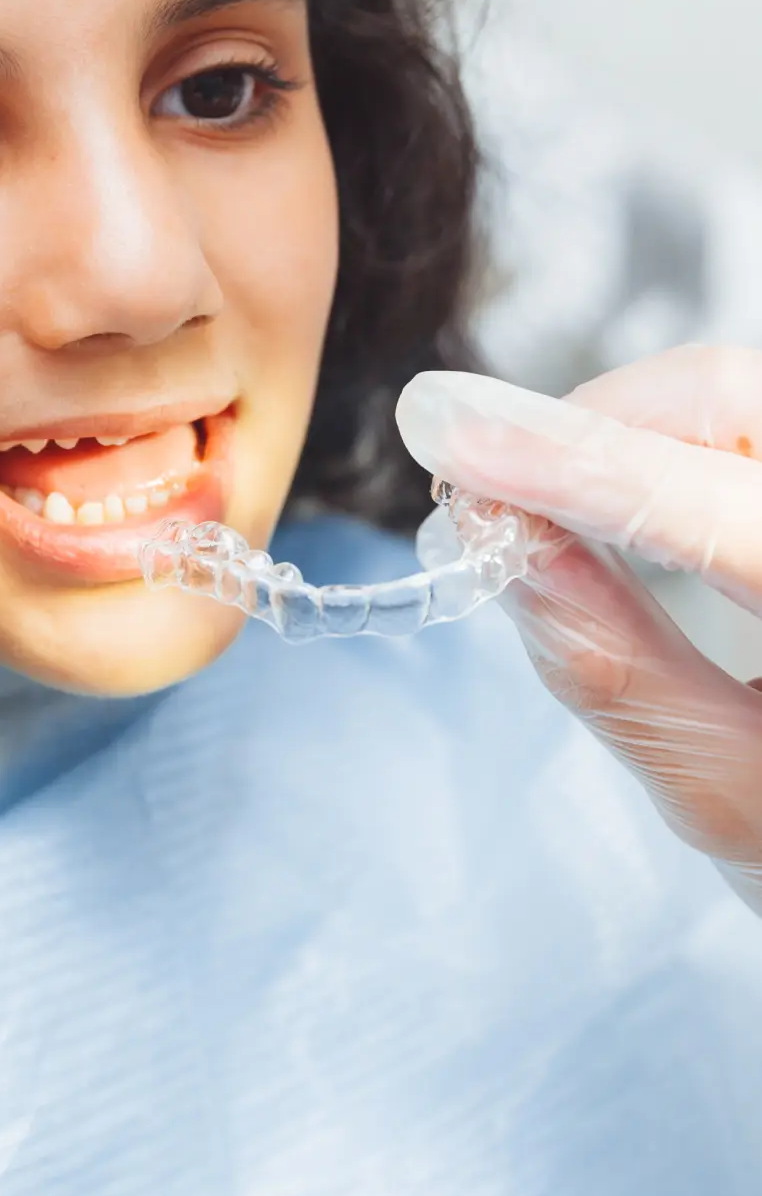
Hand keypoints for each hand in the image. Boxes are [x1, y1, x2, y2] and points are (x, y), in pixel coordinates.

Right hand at [396, 345, 761, 909]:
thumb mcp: (732, 795)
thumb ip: (619, 672)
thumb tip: (509, 554)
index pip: (715, 508)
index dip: (578, 471)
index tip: (463, 454)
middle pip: (721, 402)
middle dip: (585, 432)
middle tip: (481, 489)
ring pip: (720, 399)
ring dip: (607, 436)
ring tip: (526, 503)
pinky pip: (724, 428)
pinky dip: (643, 448)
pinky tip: (593, 500)